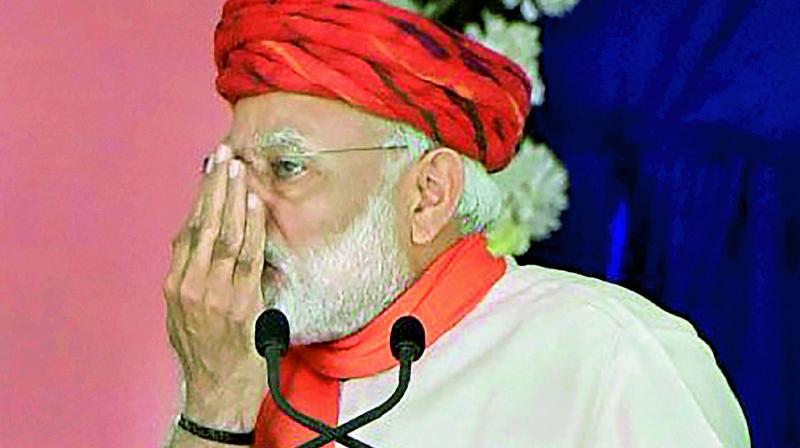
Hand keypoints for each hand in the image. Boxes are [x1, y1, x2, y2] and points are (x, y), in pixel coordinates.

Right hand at [163, 145, 266, 428]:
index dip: (199, 198)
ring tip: (237, 167)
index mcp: (175, 284)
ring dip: (232, 198)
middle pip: (203, 225)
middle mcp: (191, 284)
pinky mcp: (242, 301)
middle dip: (214, 187)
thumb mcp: (181, 313)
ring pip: (225, 235)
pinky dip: (252, 227)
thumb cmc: (202, 351)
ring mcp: (216, 292)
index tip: (208, 172)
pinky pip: (249, 256)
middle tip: (222, 155)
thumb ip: (188, 277)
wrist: (216, 388)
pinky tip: (255, 203)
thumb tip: (194, 244)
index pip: (187, 230)